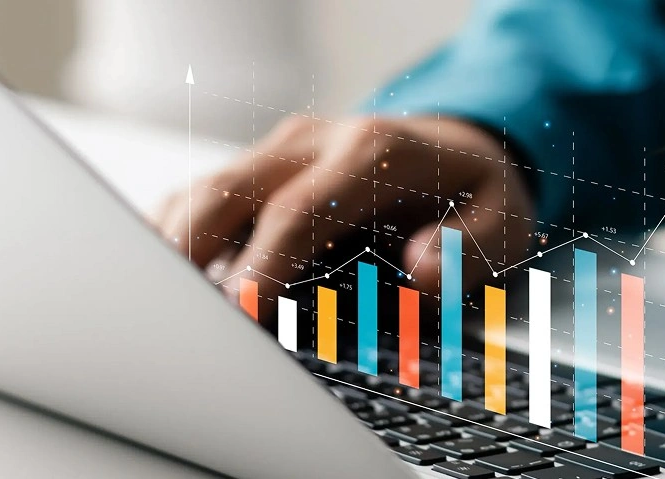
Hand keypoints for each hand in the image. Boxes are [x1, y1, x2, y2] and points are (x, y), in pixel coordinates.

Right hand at [149, 115, 532, 292]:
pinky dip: (175, 239)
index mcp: (372, 152)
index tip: (238, 314)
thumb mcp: (503, 219)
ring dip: (172, 247)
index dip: (262, 265)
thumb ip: (469, 247)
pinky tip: (170, 285)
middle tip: (176, 318)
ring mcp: (278, 151)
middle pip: (225, 190)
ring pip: (199, 191)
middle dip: (190, 255)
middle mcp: (315, 142)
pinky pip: (198, 198)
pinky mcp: (258, 169)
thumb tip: (421, 269)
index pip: (297, 210)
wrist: (463, 144)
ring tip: (161, 307)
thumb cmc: (476, 192)